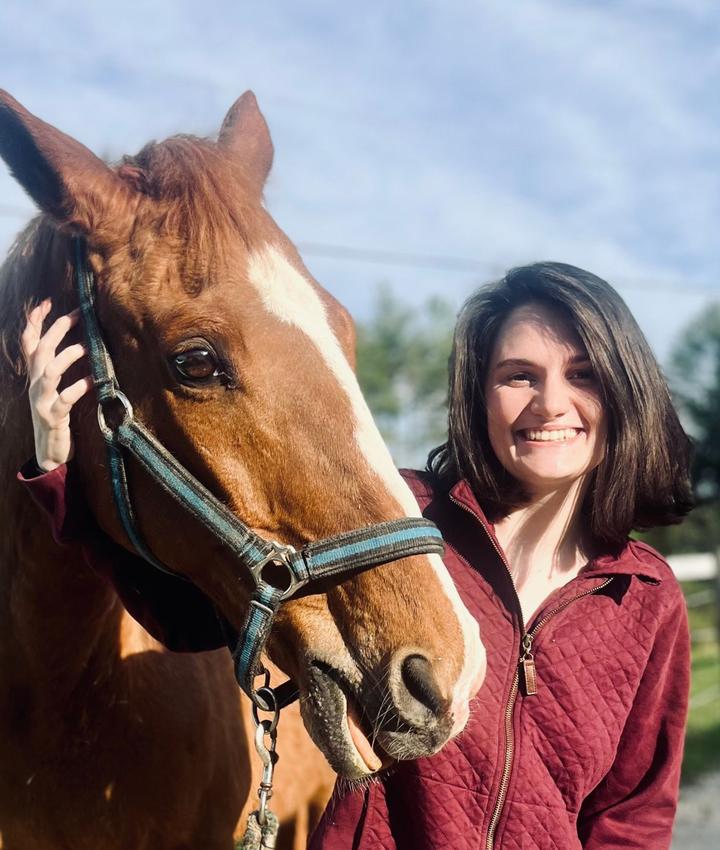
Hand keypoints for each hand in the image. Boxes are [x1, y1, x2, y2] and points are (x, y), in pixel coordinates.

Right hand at [21, 299, 92, 471]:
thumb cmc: (56, 417)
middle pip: (41, 350)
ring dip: (68, 356)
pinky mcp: (53, 416)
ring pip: (49, 370)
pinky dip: (80, 387)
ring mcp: (41, 401)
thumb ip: (56, 369)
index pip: (29, 343)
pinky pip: (66, 398)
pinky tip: (94, 381)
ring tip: (87, 347)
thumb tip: (73, 345)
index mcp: (34, 377)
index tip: (47, 302)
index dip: (35, 322)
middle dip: (57, 330)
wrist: (49, 452)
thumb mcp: (52, 390)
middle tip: (77, 316)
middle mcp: (34, 385)